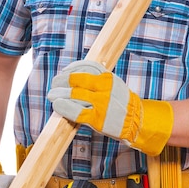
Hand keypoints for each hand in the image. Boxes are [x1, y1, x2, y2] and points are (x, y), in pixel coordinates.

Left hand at [48, 60, 173, 155]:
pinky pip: (76, 111)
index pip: (84, 67)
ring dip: (59, 94)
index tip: (63, 72)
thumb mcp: (113, 84)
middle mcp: (104, 88)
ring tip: (52, 95)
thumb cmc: (122, 102)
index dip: (70, 69)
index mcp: (107, 78)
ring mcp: (101, 103)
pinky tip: (58, 106)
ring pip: (74, 94)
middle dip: (61, 81)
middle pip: (76, 80)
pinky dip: (64, 108)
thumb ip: (97, 79)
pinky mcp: (97, 118)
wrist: (136, 120)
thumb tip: (75, 75)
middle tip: (54, 84)